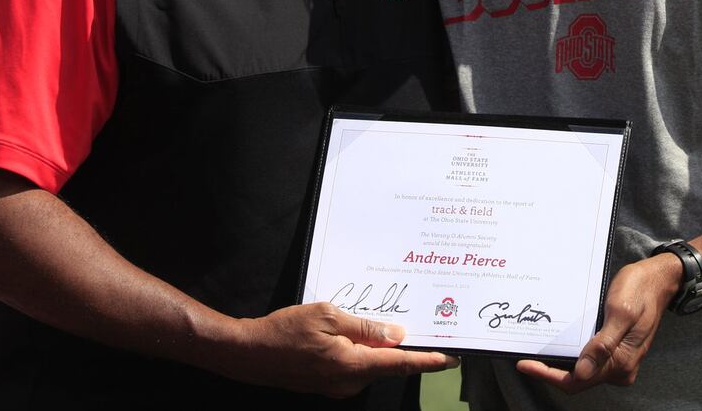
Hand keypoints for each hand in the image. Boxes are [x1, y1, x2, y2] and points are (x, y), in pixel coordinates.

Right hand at [213, 302, 456, 398]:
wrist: (248, 354)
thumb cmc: (284, 330)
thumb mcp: (327, 315)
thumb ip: (364, 327)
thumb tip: (396, 335)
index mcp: (352, 365)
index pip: (400, 363)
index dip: (428, 360)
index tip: (453, 358)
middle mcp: (349, 382)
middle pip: (389, 365)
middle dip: (409, 349)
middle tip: (430, 328)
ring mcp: (337, 386)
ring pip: (372, 365)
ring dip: (383, 348)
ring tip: (392, 323)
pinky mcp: (328, 384)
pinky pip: (356, 367)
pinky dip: (365, 352)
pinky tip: (362, 334)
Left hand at [516, 253, 680, 392]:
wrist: (659, 280)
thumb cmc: (640, 290)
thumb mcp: (620, 312)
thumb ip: (603, 344)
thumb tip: (582, 372)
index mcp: (621, 361)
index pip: (577, 380)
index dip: (548, 375)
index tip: (524, 364)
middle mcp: (621, 368)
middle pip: (578, 380)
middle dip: (551, 372)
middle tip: (525, 358)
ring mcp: (620, 361)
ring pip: (583, 372)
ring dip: (560, 365)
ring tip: (537, 352)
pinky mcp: (618, 351)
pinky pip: (591, 361)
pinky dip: (573, 356)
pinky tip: (560, 344)